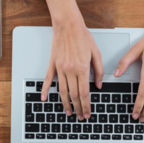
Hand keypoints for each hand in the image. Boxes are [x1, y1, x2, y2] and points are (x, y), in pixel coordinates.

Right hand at [40, 0, 103, 119]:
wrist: (68, 25)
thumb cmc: (83, 36)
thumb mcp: (96, 53)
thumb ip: (98, 71)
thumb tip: (99, 85)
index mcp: (82, 69)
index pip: (85, 92)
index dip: (86, 105)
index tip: (87, 112)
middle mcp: (70, 70)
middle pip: (74, 95)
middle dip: (78, 108)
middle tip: (80, 116)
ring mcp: (60, 68)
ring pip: (62, 91)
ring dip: (66, 103)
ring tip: (68, 112)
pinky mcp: (53, 65)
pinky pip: (48, 80)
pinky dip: (45, 90)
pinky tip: (44, 98)